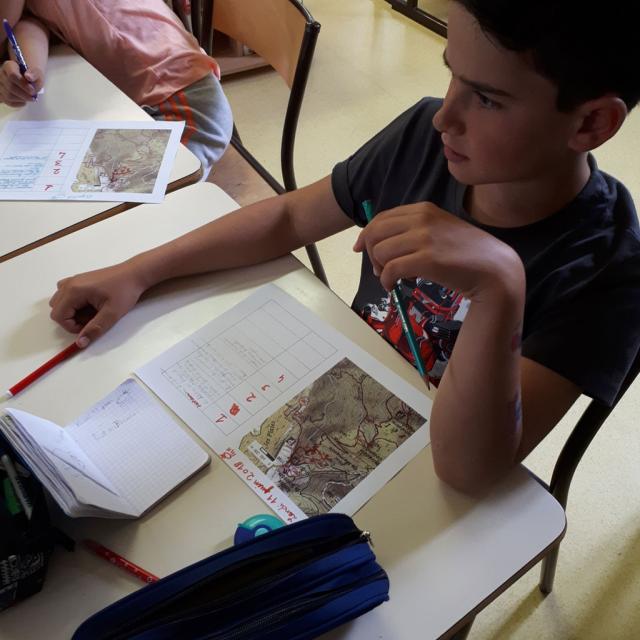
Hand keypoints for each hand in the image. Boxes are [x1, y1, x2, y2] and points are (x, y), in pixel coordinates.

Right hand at [0, 60, 42, 105]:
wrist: (28, 79)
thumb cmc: (32, 76)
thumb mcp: (37, 73)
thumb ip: (35, 74)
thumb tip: (28, 77)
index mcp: (9, 66)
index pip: (12, 75)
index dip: (23, 84)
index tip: (32, 90)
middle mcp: (1, 74)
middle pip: (10, 87)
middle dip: (24, 94)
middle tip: (33, 97)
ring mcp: (0, 84)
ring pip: (8, 95)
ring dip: (21, 99)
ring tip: (29, 98)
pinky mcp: (1, 93)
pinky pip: (7, 101)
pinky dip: (17, 104)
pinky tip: (23, 101)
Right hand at [48, 262, 146, 347]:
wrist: (134, 274)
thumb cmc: (125, 291)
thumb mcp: (112, 313)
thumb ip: (95, 329)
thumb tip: (80, 343)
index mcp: (74, 290)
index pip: (58, 316)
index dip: (71, 327)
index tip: (90, 326)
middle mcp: (69, 283)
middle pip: (56, 309)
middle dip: (72, 319)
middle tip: (92, 318)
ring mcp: (74, 280)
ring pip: (60, 302)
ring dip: (72, 311)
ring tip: (92, 311)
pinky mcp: (80, 280)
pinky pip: (67, 294)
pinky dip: (74, 303)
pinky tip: (91, 303)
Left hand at [352, 202, 523, 299]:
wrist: (494, 270)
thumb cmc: (466, 254)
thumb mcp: (439, 231)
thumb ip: (412, 232)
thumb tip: (375, 246)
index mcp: (423, 209)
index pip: (381, 218)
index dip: (366, 234)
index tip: (361, 249)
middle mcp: (422, 218)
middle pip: (374, 233)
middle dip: (370, 253)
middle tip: (380, 269)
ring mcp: (425, 238)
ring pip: (380, 252)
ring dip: (380, 269)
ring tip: (392, 278)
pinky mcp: (427, 259)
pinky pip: (391, 270)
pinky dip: (386, 281)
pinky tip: (392, 286)